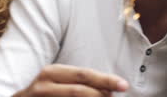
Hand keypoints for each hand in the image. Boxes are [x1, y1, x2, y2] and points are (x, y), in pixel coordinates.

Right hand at [13, 64, 128, 96]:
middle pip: (78, 89)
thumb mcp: (57, 83)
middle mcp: (43, 84)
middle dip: (101, 94)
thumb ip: (79, 84)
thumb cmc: (43, 93)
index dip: (105, 80)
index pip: (84, 74)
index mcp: (52, 73)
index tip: (124, 86)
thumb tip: (109, 92)